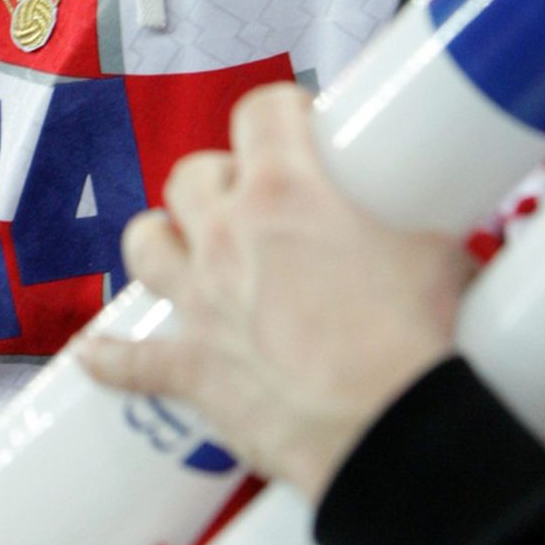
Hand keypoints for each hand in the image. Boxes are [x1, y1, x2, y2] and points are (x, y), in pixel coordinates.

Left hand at [76, 84, 470, 501]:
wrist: (388, 436)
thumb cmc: (416, 343)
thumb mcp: (439, 257)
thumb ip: (426, 235)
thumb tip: (451, 242)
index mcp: (286, 194)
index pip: (261, 112)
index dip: (281, 108)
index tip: (299, 121)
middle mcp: (228, 237)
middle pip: (192, 175)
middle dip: (218, 177)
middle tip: (253, 197)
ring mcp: (202, 303)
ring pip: (145, 245)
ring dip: (162, 240)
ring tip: (183, 247)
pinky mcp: (192, 371)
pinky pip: (130, 362)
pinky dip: (111, 359)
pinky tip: (92, 357)